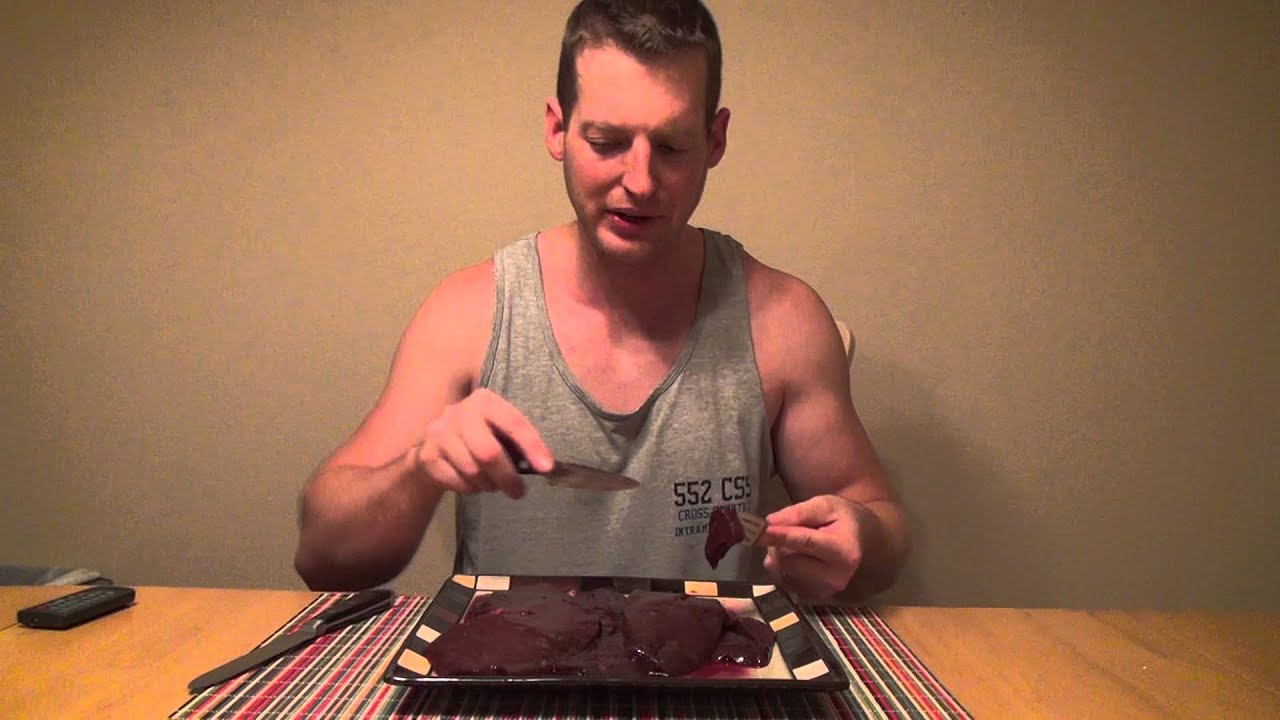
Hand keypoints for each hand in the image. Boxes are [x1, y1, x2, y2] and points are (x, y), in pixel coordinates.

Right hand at [408, 389, 553, 499]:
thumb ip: (518, 442)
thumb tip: (544, 465)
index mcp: (484, 401)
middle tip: (518, 491)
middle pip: (488, 452)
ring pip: (472, 471)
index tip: (546, 467)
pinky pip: (456, 482)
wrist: (433, 445)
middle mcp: (459, 412)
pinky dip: (470, 489)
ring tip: (493, 484)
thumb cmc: (478, 435)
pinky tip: (473, 483)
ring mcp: (439, 433)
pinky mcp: (427, 456)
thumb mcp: (498, 429)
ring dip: (488, 484)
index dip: (532, 446)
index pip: (513, 422)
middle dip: (507, 477)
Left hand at [761, 495, 865, 601]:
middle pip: (789, 561)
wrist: (859, 542)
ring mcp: (824, 591)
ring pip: (782, 572)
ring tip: (794, 544)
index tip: (758, 530)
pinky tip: (795, 557)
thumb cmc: (842, 520)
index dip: (779, 535)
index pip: (805, 542)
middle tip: (786, 530)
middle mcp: (836, 577)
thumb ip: (799, 512)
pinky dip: (780, 567)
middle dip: (780, 544)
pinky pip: (782, 581)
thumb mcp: (825, 506)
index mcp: (843, 551)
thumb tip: (770, 522)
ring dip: (778, 556)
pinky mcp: (812, 598)